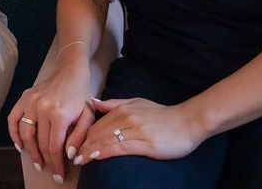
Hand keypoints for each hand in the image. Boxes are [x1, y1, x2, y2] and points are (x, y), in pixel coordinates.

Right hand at [8, 64, 94, 181]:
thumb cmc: (81, 95)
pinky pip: (14, 118)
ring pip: (25, 133)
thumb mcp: (87, 116)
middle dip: (44, 159)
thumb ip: (79, 136)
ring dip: (29, 150)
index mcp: (59, 114)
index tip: (59, 175)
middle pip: (40, 142)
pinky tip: (19, 144)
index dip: (56, 164)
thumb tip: (69, 155)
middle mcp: (42, 108)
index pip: (54, 147)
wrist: (70, 71)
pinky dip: (14, 133)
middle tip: (49, 170)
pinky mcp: (24, 97)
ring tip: (36, 161)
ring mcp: (31, 102)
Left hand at [75, 98, 205, 164]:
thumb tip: (94, 102)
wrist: (188, 122)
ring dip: (91, 150)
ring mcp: (136, 130)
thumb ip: (115, 103)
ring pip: (107, 140)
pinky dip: (106, 151)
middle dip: (84, 144)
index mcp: (123, 108)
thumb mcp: (137, 103)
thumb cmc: (163, 115)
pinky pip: (121, 147)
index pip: (97, 124)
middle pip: (99, 132)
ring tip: (80, 159)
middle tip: (73, 155)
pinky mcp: (146, 143)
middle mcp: (127, 117)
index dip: (84, 135)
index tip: (75, 145)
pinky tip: (96, 156)